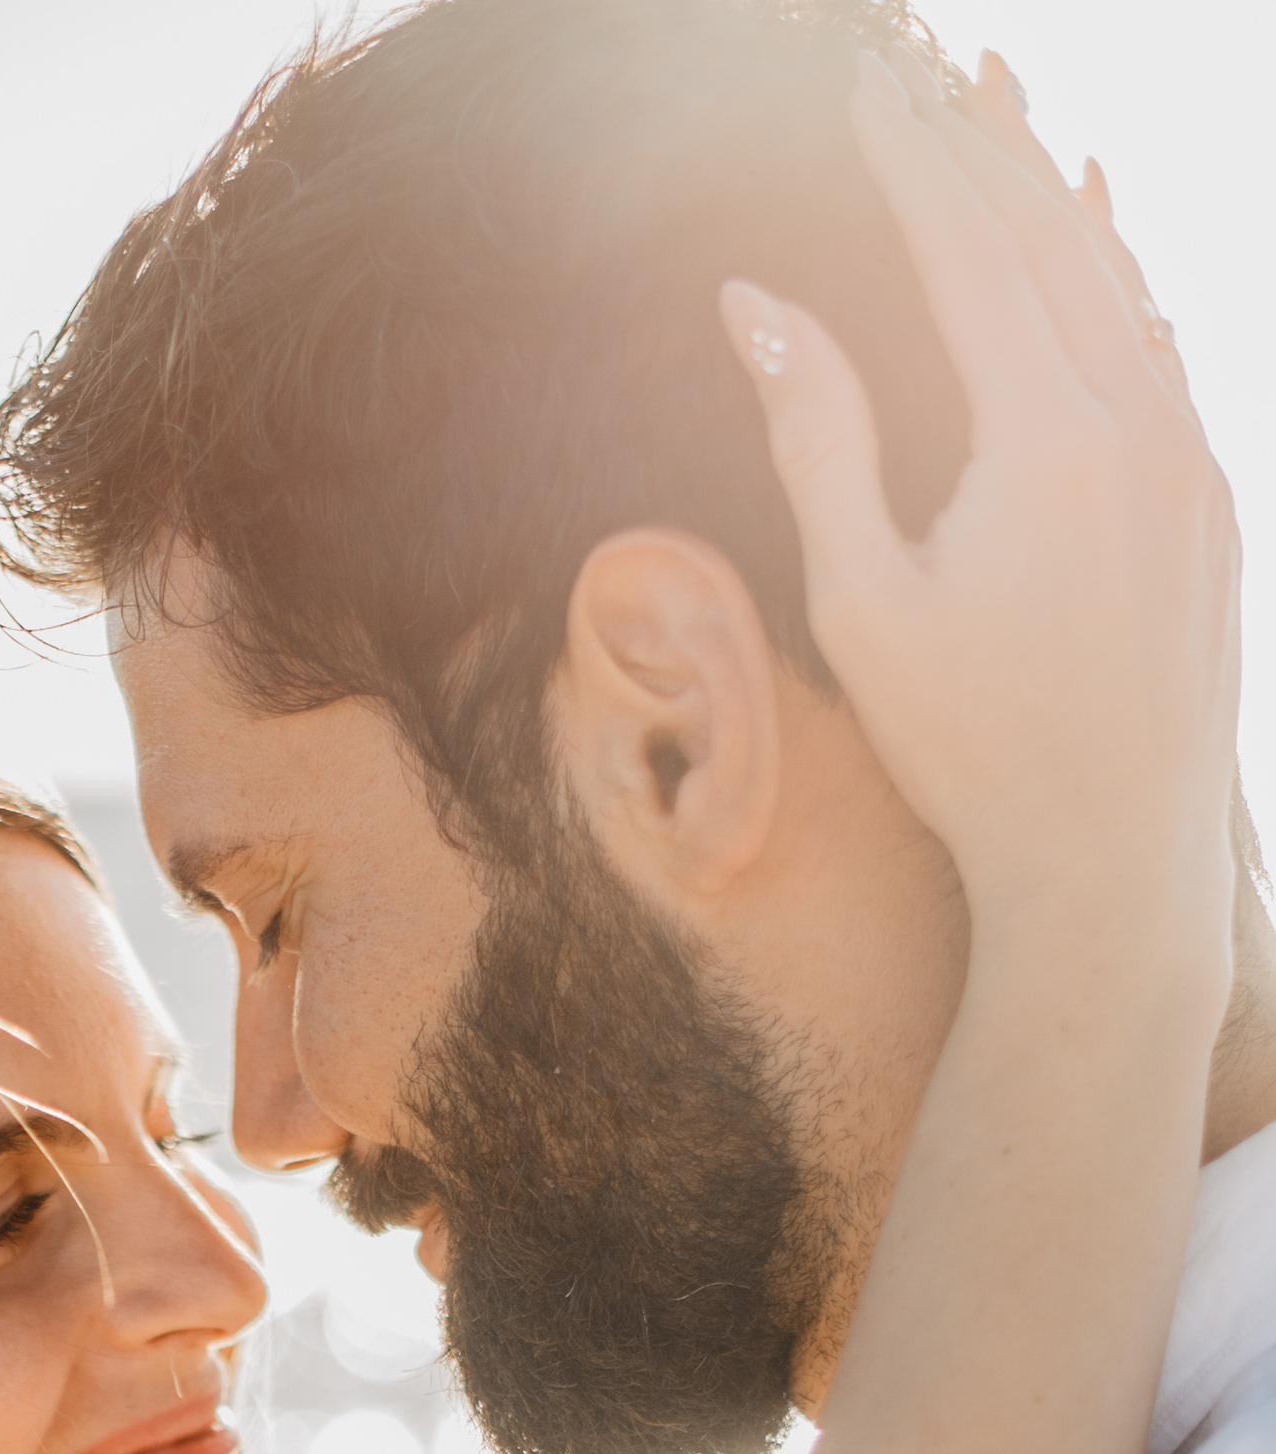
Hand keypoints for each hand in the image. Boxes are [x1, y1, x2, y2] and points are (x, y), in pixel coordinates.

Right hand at [720, 46, 1238, 972]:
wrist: (1114, 861)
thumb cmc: (969, 751)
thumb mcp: (864, 602)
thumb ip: (818, 438)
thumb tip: (754, 302)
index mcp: (1048, 436)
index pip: (968, 250)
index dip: (908, 159)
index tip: (859, 84)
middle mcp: (1141, 421)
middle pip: (1052, 236)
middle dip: (977, 143)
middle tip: (918, 67)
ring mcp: (1192, 458)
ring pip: (1120, 280)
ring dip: (1051, 188)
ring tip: (1005, 105)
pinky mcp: (1213, 503)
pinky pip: (1161, 346)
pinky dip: (1118, 272)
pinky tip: (1096, 232)